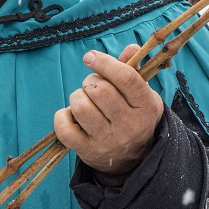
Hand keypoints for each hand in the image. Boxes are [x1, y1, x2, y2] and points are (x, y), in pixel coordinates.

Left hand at [54, 44, 163, 178]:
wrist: (133, 160)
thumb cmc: (135, 118)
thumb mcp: (142, 95)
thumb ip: (133, 70)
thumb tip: (131, 48)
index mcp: (146, 106)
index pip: (125, 78)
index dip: (104, 63)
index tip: (90, 57)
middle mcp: (129, 125)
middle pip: (100, 90)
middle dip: (90, 81)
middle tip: (92, 86)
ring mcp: (108, 140)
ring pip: (81, 107)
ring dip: (76, 97)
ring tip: (83, 101)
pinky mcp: (88, 151)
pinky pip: (65, 129)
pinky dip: (62, 117)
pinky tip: (70, 115)